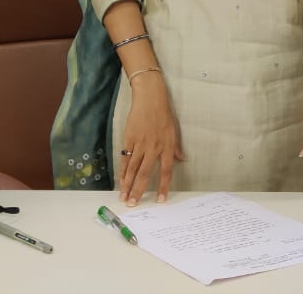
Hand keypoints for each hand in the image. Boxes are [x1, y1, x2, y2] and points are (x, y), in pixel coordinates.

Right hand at [120, 72, 183, 204]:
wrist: (149, 98)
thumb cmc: (163, 114)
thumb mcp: (174, 130)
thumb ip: (176, 148)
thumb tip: (182, 160)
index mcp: (166, 147)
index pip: (166, 172)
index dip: (164, 187)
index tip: (160, 201)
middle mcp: (153, 147)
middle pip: (145, 173)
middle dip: (139, 190)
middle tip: (134, 204)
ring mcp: (140, 144)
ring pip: (133, 168)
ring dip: (127, 184)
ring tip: (124, 197)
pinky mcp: (129, 139)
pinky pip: (125, 158)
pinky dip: (123, 171)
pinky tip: (121, 180)